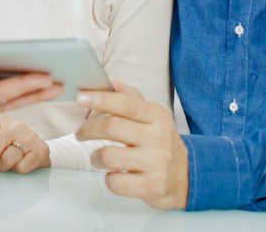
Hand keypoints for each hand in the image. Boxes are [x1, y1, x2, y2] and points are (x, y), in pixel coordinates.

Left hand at [0, 114, 49, 174]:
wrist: (36, 149)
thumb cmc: (7, 145)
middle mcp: (13, 124)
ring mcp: (28, 135)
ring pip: (6, 159)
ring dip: (1, 168)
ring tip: (4, 164)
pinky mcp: (40, 149)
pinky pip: (21, 167)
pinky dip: (16, 171)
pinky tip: (18, 164)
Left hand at [75, 79, 187, 209]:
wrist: (184, 175)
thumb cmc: (159, 141)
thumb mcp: (152, 115)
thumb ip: (130, 97)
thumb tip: (111, 80)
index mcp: (156, 116)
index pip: (126, 103)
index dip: (101, 99)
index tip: (80, 97)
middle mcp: (158, 138)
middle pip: (112, 127)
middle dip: (88, 129)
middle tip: (80, 133)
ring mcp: (156, 164)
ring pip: (109, 156)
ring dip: (95, 156)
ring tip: (97, 157)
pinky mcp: (152, 187)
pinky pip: (116, 182)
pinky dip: (108, 178)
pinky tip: (114, 174)